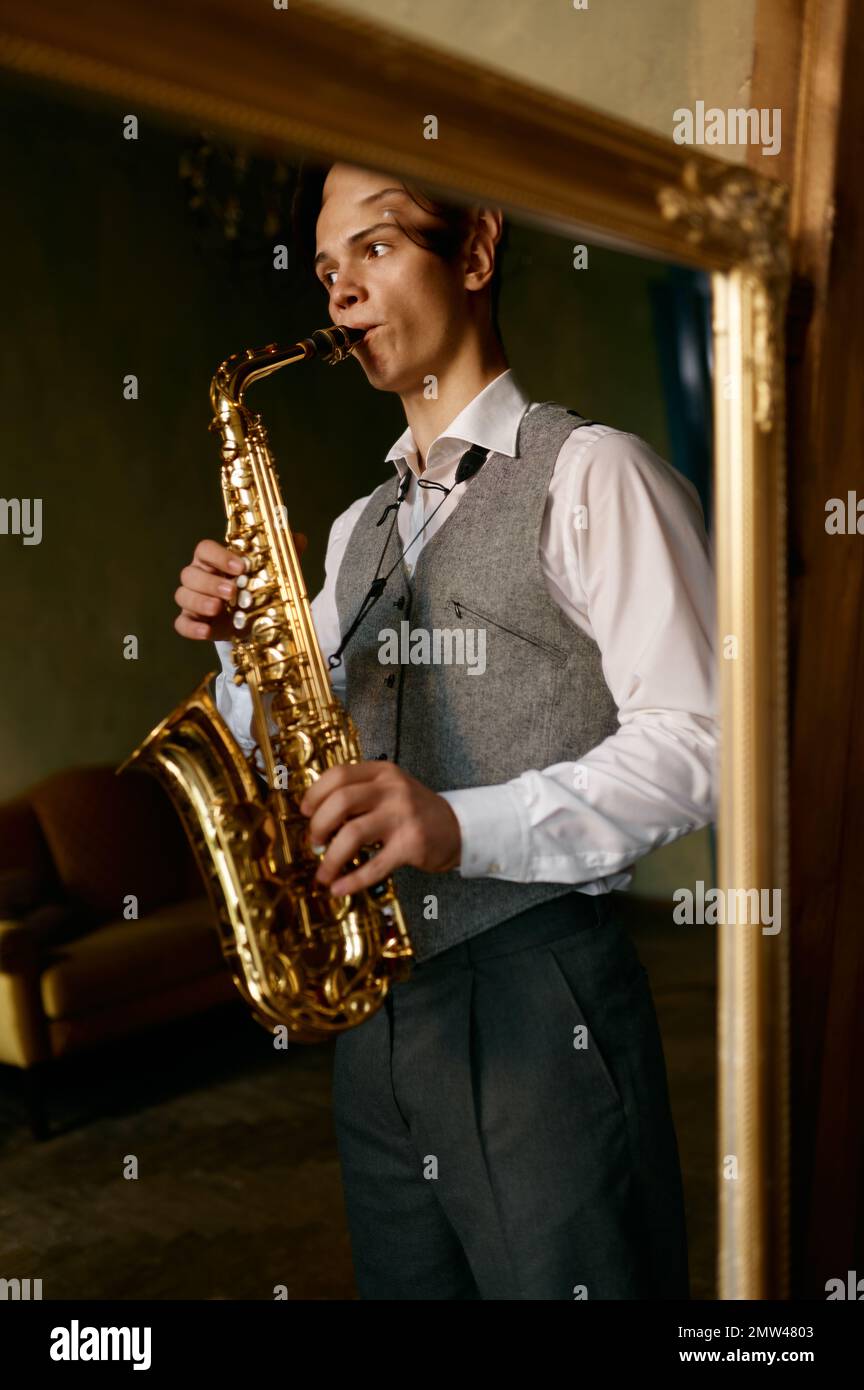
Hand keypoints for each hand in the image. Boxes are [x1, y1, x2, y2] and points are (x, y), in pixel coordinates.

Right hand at [174, 534, 307, 640]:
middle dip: (210, 582)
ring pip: (183, 595)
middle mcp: (199, 576)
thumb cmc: (258, 588)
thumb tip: (299, 538)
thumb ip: (284, 553)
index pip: (205, 549)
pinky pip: (182, 623)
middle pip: (190, 573)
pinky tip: (205, 632)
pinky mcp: (194, 622)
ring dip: (199, 601)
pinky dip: (191, 627)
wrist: (256, 619)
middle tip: (232, 592)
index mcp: (214, 560)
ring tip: (218, 608)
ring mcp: (193, 600)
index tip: (241, 567)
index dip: (219, 556)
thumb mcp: (273, 571)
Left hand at [298, 761, 461, 895]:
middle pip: (340, 801)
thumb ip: (360, 795)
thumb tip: (316, 818)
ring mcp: (403, 816)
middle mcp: (393, 790)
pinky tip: (339, 888)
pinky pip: (374, 865)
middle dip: (318, 825)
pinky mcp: (411, 845)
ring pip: (352, 833)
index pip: (338, 774)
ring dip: (331, 858)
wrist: (459, 828)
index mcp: (383, 773)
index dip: (315, 794)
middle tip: (314, 842)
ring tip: (323, 873)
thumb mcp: (391, 790)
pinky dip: (352, 880)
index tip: (305, 812)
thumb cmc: (415, 811)